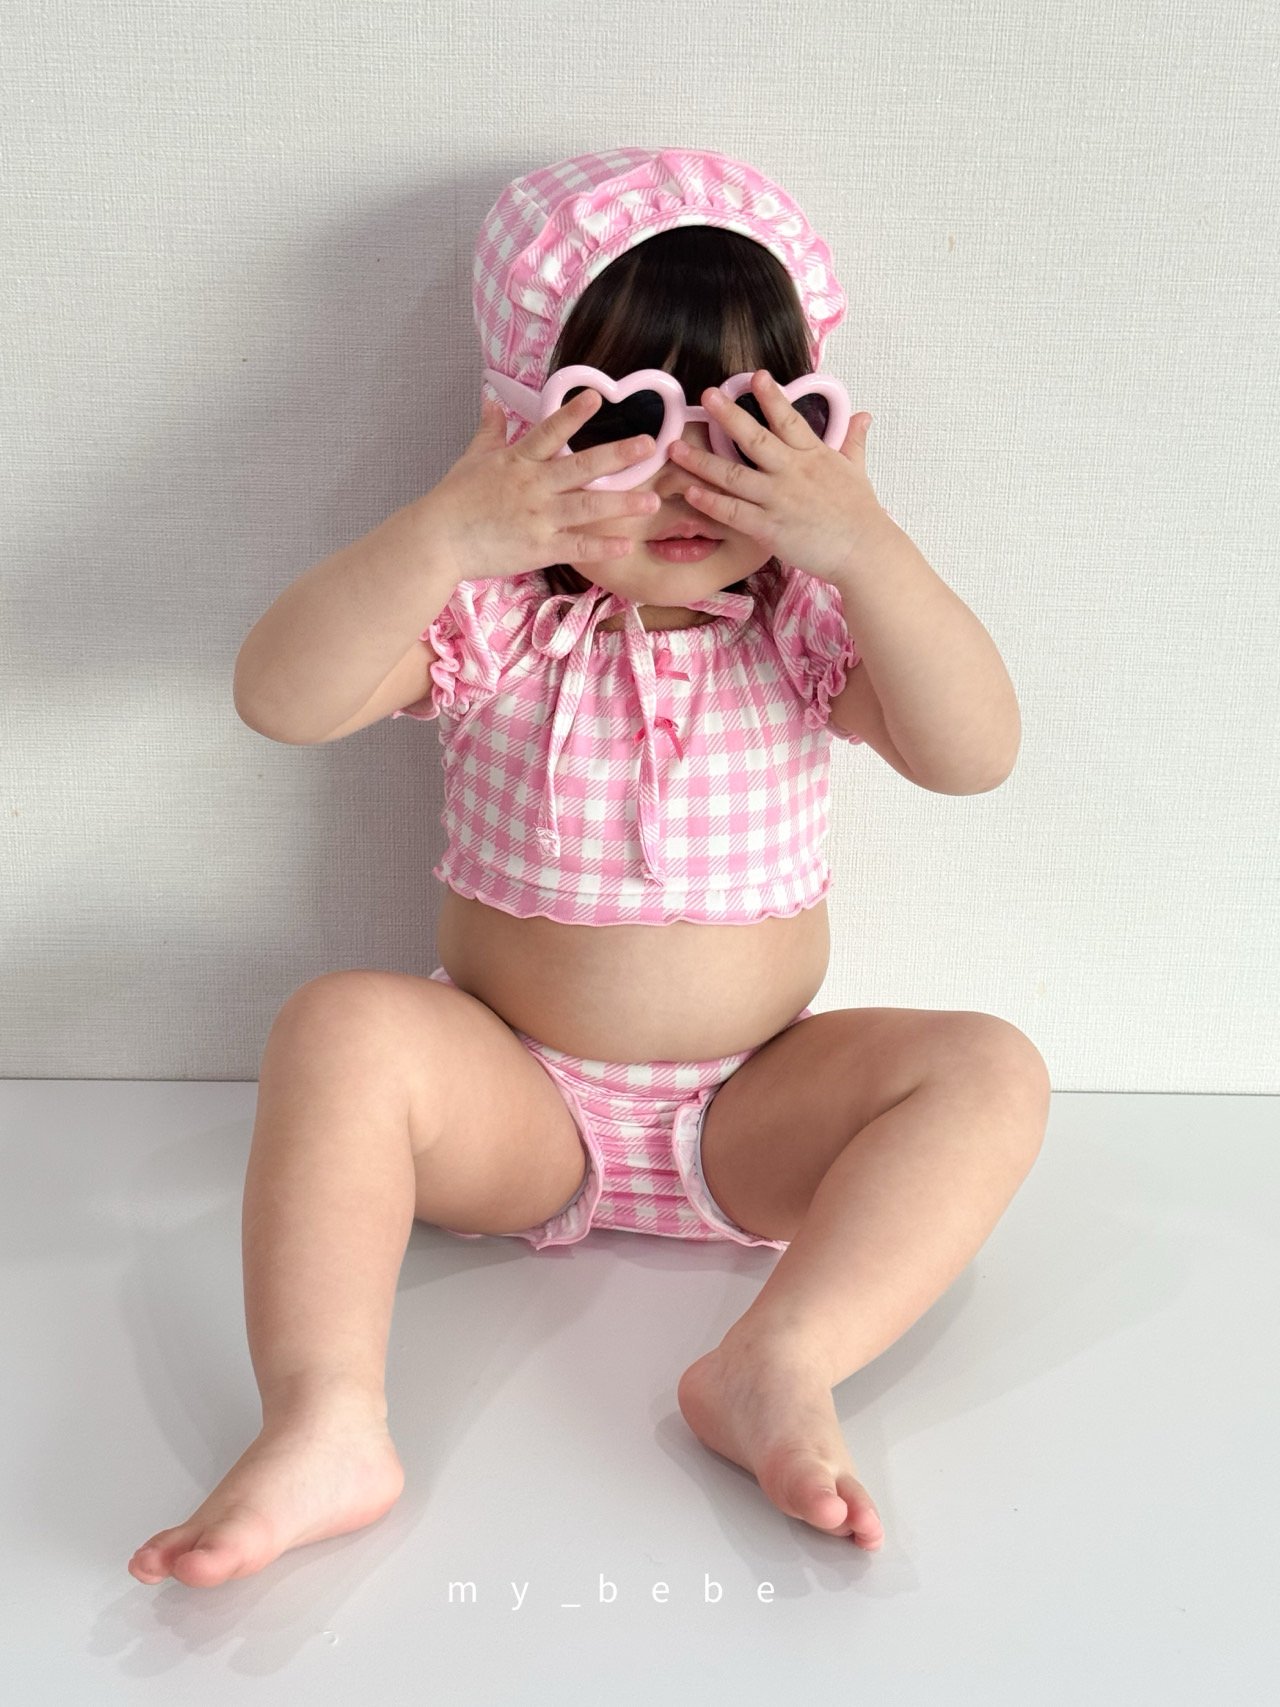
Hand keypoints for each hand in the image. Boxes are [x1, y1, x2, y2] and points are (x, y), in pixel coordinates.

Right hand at [427, 392, 660, 582]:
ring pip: (588, 506)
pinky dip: (603, 546)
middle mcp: (534, 485)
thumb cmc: (452, 500)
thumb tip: (491, 398)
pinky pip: (577, 546)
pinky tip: (627, 543)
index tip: (598, 396)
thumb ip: (489, 429)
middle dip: (619, 455)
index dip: (574, 413)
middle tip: (650, 445)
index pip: (550, 432)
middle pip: (582, 466)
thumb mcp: (471, 458)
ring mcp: (538, 517)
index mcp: (518, 461)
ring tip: (654, 500)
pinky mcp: (539, 547)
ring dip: (623, 503)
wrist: (436, 539)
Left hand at [667, 371, 887, 584]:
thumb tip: (863, 415)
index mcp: (813, 455)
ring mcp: (778, 500)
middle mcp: (792, 473)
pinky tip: (690, 491)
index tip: (754, 376)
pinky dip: (710, 502)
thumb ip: (853, 440)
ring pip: (733, 476)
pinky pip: (733, 512)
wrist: (864, 551)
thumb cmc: (860, 513)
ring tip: (675, 448)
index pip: (788, 419)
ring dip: (702, 461)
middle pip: (754, 439)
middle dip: (728, 416)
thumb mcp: (857, 470)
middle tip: (707, 395)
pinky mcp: (769, 528)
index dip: (771, 396)